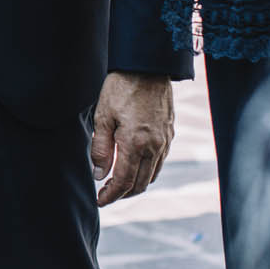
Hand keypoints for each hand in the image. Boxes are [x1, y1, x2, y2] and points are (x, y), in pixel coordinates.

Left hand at [91, 72, 174, 205]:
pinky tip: (135, 166)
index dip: (111, 195)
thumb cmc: (121, 88)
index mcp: (135, 143)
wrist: (147, 67)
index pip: (123, 181)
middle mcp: (154, 146)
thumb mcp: (103, 117)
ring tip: (119, 183)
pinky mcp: (170, 134)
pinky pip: (159, 162)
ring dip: (136, 184)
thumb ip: (100, 148)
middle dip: (122, 194)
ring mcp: (165, 141)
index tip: (100, 200)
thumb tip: (99, 174)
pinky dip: (147, 171)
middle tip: (107, 194)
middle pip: (139, 183)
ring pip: (151, 175)